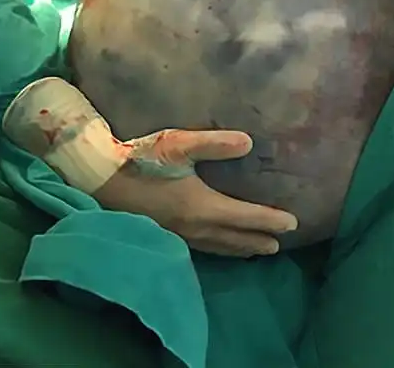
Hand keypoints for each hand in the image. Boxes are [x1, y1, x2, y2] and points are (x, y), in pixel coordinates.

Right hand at [2, 77, 297, 257]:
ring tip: (255, 251)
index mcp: (202, 206)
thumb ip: (214, 143)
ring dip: (239, 248)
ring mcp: (178, 234)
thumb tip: (249, 142)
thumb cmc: (141, 159)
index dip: (270, 220)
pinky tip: (214, 244)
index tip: (293, 223)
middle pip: (234, 238)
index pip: (246, 216)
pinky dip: (218, 248)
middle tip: (280, 244)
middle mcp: (194, 226)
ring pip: (217, 246)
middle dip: (258, 240)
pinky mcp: (164, 234)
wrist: (100, 179)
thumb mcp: (179, 144)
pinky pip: (201, 247)